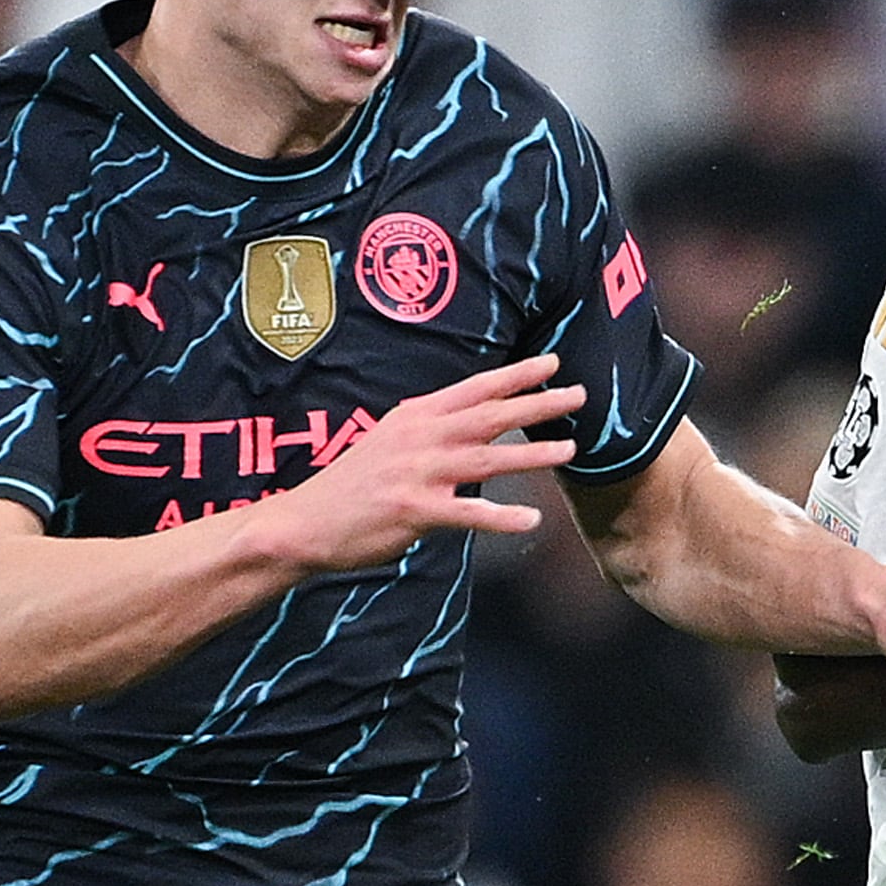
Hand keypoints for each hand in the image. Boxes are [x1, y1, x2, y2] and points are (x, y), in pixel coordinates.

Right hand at [255, 354, 580, 573]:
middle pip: (490, 414)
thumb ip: (429, 430)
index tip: (553, 363)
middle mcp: (420, 438)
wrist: (306, 522)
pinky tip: (531, 519)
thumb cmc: (352, 486)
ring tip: (569, 449)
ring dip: (532, 453)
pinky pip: (468, 513)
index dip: (517, 375)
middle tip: (579, 395)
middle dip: (538, 402)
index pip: (476, 388)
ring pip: (487, 457)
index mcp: (416, 417)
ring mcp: (418, 474)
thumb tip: (469, 425)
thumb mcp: (389, 441)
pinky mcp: (414, 511)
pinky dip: (501, 517)